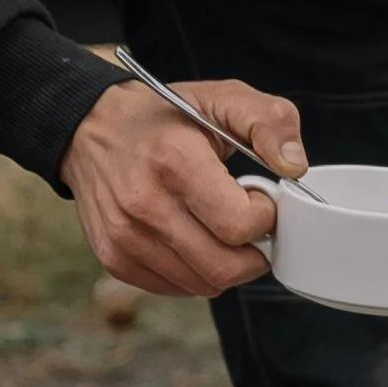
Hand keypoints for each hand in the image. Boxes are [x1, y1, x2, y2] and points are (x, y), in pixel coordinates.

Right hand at [62, 76, 307, 297]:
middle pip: (224, 268)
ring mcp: (125, 237)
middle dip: (253, 253)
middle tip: (250, 224)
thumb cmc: (164, 116)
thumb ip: (270, 122)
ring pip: (203, 285)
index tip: (259, 196)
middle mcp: (145, 204)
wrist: (93, 129)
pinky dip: (196, 271)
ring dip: (226, 263)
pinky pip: (177, 288)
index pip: (239, 225)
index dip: (264, 217)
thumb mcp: (222, 98)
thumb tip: (294, 168)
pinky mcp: (115, 258)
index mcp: (175, 161)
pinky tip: (193, 238)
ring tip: (218, 226)